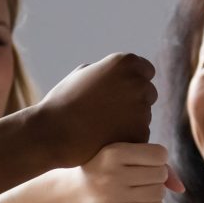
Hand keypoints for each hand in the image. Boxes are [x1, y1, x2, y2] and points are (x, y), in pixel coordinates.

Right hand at [34, 54, 157, 164]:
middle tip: (112, 113)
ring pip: (145, 116)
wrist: (54, 133)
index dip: (133, 82)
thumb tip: (119, 74)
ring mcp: (142, 110)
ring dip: (132, 121)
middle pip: (149, 93)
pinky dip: (128, 138)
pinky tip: (107, 139)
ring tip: (104, 127)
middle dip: (136, 101)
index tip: (119, 94)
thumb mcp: (82, 74)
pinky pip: (141, 135)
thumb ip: (106, 71)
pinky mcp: (140, 134)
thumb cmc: (63, 102)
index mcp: (126, 63)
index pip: (146, 70)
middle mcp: (138, 83)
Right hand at [51, 143, 183, 202]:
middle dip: (158, 173)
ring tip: (142, 185)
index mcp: (114, 153)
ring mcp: (115, 197)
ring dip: (157, 189)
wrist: (75, 191)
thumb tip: (181, 188)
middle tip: (145, 173)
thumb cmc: (106, 166)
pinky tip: (140, 198)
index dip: (159, 157)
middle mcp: (113, 175)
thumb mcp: (122, 153)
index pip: (159, 155)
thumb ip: (155, 162)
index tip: (147, 158)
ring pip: (159, 193)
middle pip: (161, 174)